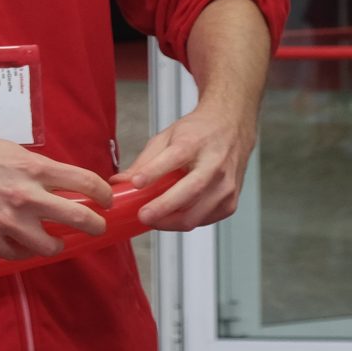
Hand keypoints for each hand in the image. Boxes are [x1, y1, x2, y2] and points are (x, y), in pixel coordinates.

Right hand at [0, 130, 113, 259]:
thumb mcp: (10, 151)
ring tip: (54, 242)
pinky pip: (17, 254)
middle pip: (79, 218)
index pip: (86, 182)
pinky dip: (22, 250)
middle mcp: (26, 195)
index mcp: (34, 168)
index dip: (104, 194)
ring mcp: (8, 221)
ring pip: (50, 246)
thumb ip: (37, 169)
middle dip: (94, 225)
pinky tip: (20, 243)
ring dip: (57, 245)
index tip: (106, 200)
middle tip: (95, 227)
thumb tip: (59, 185)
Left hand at [124, 105, 257, 230]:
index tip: (136, 183)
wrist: (232, 129)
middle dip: (164, 207)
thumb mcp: (167, 137)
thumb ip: (144, 161)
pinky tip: (173, 216)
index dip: (154, 172)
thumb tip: (119, 182)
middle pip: (191, 190)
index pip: (175, 157)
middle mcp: (214, 163)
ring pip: (197, 213)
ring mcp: (226, 185)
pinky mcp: (230, 202)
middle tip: (143, 216)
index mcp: (195, 142)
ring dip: (171, 222)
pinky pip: (203, 220)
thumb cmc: (198, 133)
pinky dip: (185, 222)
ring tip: (153, 219)